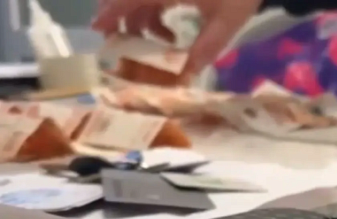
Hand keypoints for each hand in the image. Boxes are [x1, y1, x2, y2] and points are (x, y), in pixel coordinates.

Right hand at [92, 0, 262, 74]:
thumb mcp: (225, 23)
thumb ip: (205, 49)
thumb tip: (186, 77)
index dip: (112, 13)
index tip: (98, 28)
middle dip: (122, 17)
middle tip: (124, 43)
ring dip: (141, 19)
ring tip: (163, 42)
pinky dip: (154, 11)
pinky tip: (169, 32)